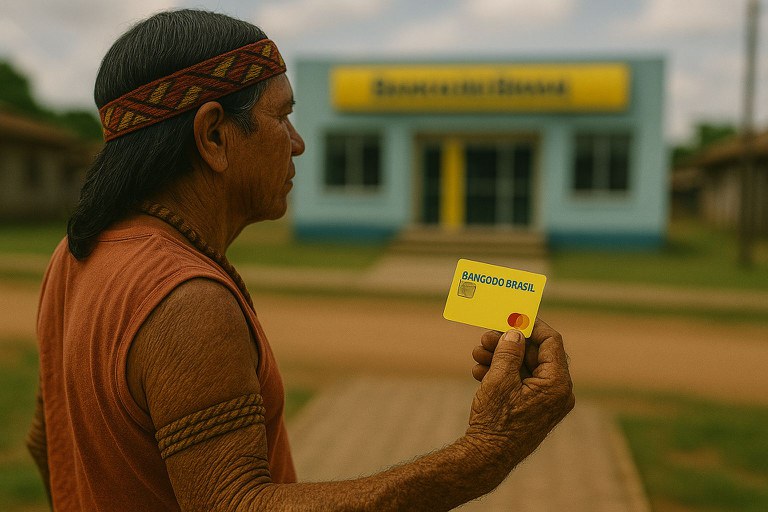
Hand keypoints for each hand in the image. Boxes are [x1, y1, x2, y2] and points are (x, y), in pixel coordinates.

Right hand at [464, 319, 574, 468]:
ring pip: (524, 367)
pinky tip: (479, 370)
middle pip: (535, 354)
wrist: (486, 457)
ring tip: (476, 353)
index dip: (531, 325)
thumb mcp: (500, 379)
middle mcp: (557, 392)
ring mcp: (545, 401)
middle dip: (508, 343)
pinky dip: (501, 373)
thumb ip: (509, 350)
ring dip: (500, 357)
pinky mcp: (532, 408)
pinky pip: (520, 382)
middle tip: (485, 336)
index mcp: (557, 384)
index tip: (513, 315)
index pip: (551, 342)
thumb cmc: (496, 420)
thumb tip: (516, 331)